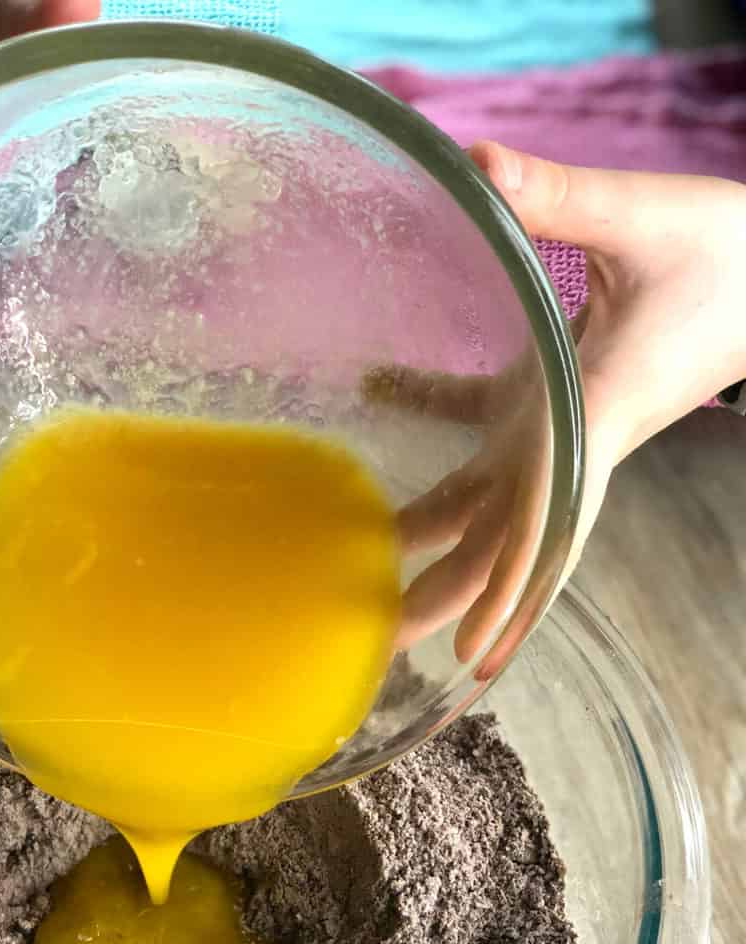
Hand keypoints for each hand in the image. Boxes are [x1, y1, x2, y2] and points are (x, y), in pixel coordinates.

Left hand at [378, 141, 745, 668]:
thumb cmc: (726, 251)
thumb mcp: (642, 218)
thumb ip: (557, 198)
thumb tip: (478, 163)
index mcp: (595, 418)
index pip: (547, 525)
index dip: (508, 592)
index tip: (472, 654)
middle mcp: (571, 440)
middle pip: (501, 539)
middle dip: (447, 594)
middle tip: (377, 640)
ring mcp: (558, 421)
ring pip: (484, 497)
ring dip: (427, 532)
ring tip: (362, 564)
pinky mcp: (550, 388)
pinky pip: (479, 416)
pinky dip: (426, 404)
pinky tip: (374, 388)